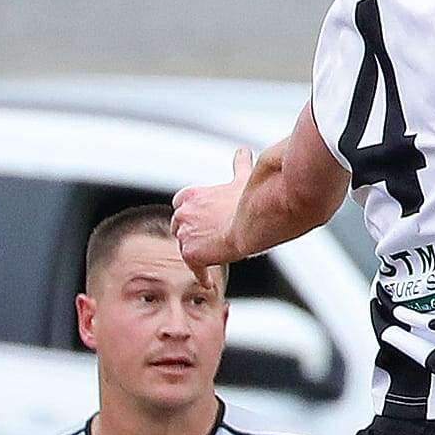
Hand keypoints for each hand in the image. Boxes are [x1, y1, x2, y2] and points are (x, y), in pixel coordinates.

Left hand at [171, 147, 253, 273]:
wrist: (254, 218)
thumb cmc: (250, 199)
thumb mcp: (242, 179)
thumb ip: (239, 166)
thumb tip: (243, 153)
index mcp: (191, 195)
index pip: (183, 207)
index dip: (193, 216)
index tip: (202, 222)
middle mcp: (183, 213)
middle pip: (180, 228)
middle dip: (191, 234)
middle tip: (207, 242)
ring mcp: (186, 234)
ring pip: (186, 247)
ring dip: (196, 253)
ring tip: (210, 261)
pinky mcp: (191, 253)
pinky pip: (194, 267)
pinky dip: (201, 274)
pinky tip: (208, 281)